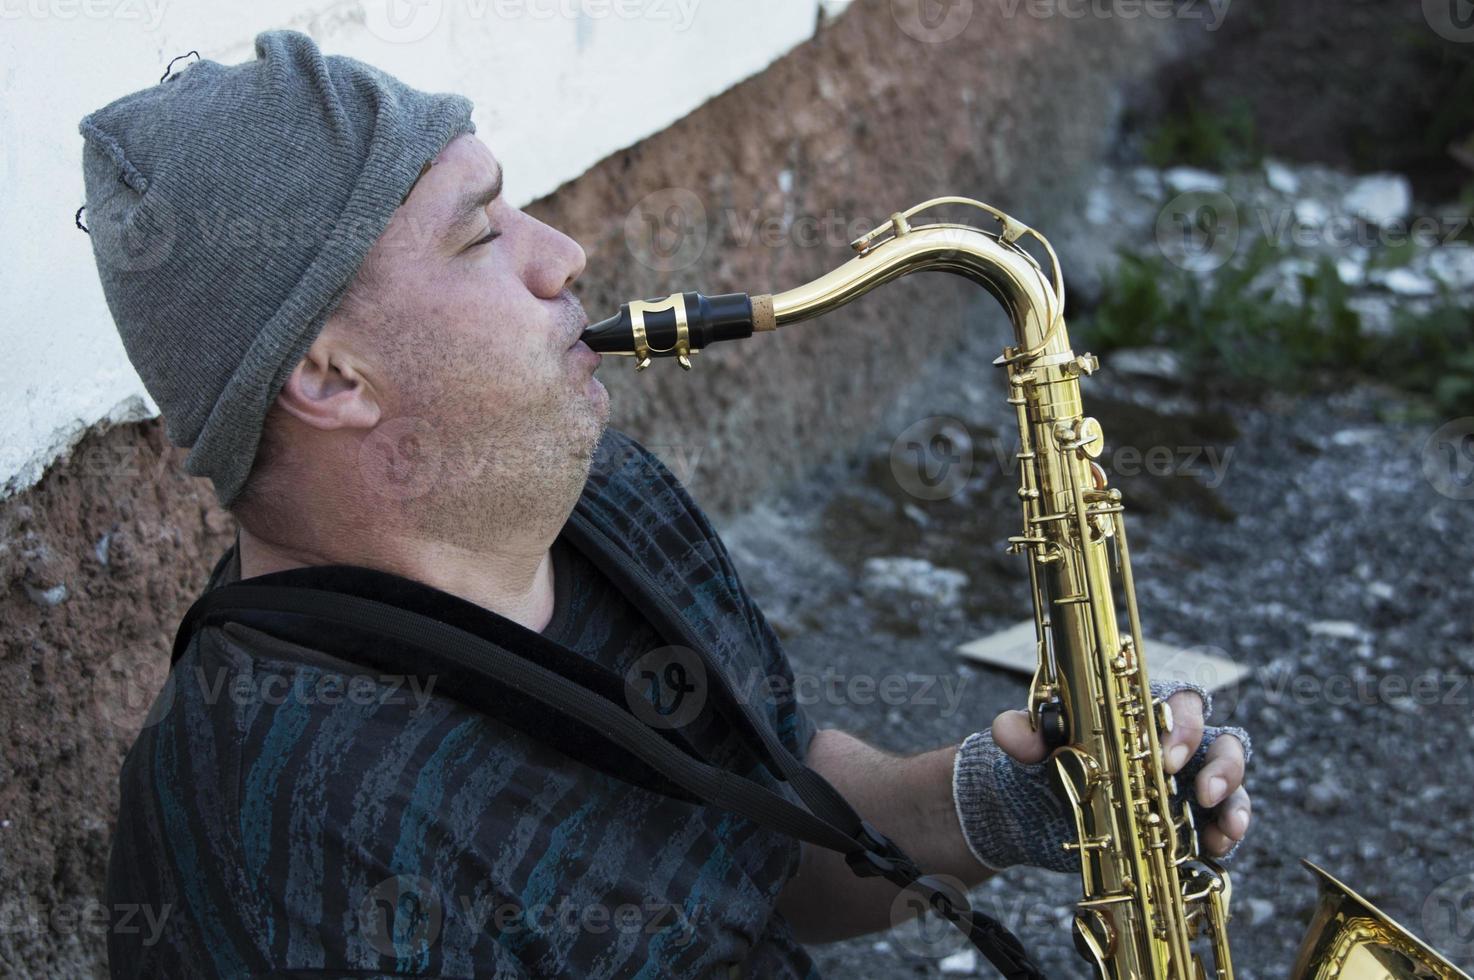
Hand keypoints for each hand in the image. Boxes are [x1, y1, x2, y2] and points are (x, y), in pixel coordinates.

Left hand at [990, 687, 1251, 858]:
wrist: (1036, 811)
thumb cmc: (1047, 762)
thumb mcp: (1033, 747)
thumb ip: (1024, 733)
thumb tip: (1009, 730)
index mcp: (1143, 713)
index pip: (1180, 702)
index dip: (1182, 725)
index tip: (1163, 755)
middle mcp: (1174, 744)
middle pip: (1219, 738)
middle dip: (1219, 763)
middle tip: (1199, 790)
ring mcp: (1186, 781)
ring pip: (1230, 778)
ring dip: (1234, 800)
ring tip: (1223, 825)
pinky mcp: (1187, 818)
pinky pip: (1223, 820)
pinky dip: (1227, 832)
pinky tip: (1217, 846)